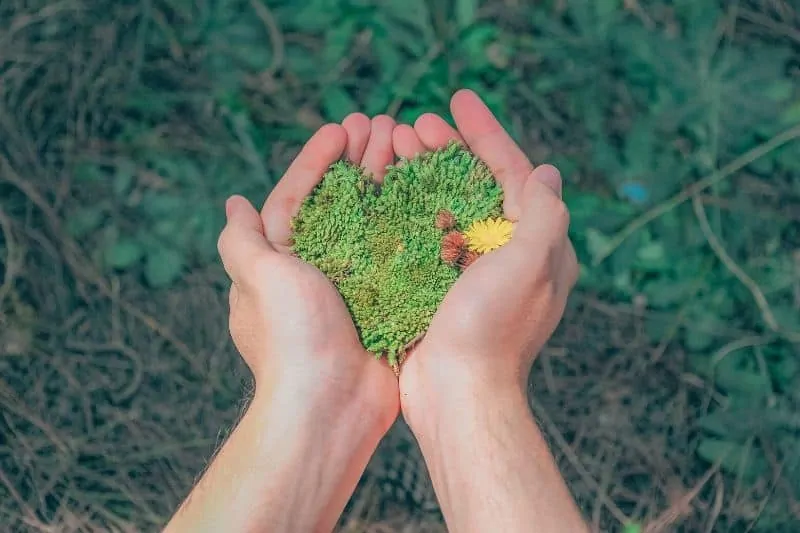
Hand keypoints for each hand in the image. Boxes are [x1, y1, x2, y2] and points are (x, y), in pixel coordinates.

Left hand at [217, 116, 399, 426]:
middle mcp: (317, 272)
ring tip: (407, 147)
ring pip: (373, 223)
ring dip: (387, 183)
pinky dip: (412, 224)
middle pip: (340, 203)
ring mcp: (354, 287)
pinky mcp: (386, 303)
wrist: (331, 406)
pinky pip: (400, 254)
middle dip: (359, 163)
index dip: (318, 159)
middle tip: (384, 126)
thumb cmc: (292, 338)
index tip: (342, 128)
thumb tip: (234, 204)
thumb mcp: (259, 279)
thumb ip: (243, 241)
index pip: (298, 197)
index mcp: (281, 262)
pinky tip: (430, 196)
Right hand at [393, 90, 578, 422]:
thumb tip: (547, 173)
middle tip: (413, 125)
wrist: (457, 395)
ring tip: (393, 148)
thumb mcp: (529, 265)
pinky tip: (387, 193)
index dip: (486, 133)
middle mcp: (510, 255)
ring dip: (423, 175)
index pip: (515, 173)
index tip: (457, 100)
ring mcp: (474, 272)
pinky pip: (428, 237)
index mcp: (538, 246)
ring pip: (449, 208)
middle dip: (448, 150)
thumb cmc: (492, 330)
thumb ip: (543, 214)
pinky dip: (410, 210)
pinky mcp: (442, 288)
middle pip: (478, 186)